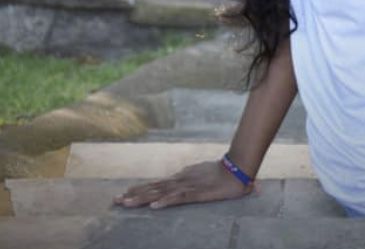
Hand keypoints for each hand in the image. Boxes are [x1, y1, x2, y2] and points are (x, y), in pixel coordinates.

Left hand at [113, 160, 254, 209]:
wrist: (237, 168)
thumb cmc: (224, 173)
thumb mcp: (205, 176)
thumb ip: (197, 182)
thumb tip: (191, 186)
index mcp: (182, 176)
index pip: (157, 183)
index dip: (141, 188)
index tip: (125, 192)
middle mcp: (181, 179)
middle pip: (154, 187)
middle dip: (134, 194)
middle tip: (116, 200)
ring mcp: (188, 185)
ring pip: (161, 192)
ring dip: (143, 198)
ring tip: (126, 203)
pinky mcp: (197, 193)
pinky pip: (179, 198)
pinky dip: (166, 202)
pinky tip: (154, 207)